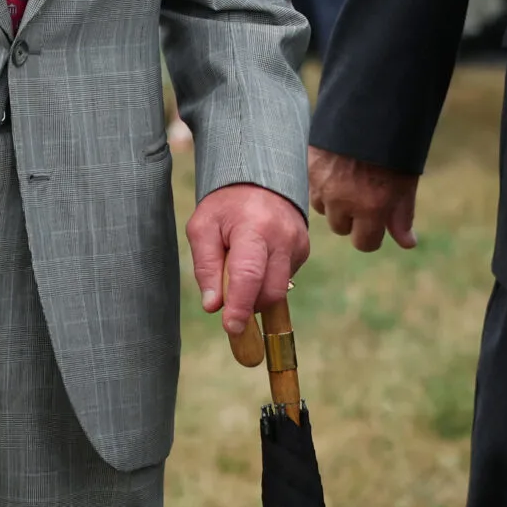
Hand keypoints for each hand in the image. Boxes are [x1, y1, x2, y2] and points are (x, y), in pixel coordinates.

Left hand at [186, 182, 310, 336]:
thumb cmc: (225, 206)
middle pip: (269, 291)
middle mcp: (283, 237)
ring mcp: (298, 244)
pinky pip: (285, 279)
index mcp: (254, 228)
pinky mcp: (304, 250)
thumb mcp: (202, 228)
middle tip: (227, 297)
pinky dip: (267, 280)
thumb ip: (205, 267)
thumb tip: (213, 305)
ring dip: (257, 293)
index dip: (240, 307)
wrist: (259, 178)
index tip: (231, 328)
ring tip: (240, 268)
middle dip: (248, 305)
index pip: (249, 276)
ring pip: (279, 289)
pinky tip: (257, 260)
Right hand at [308, 145, 418, 251]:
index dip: (372, 234)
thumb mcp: (406, 182)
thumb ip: (403, 215)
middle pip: (341, 228)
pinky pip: (313, 189)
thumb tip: (408, 243)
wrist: (371, 107)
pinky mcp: (309, 167)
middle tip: (364, 194)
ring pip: (324, 209)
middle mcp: (343, 201)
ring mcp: (323, 185)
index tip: (377, 221)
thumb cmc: (394, 146)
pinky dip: (322, 185)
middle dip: (353, 218)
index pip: (364, 243)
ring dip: (334, 202)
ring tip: (349, 179)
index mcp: (372, 207)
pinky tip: (336, 168)